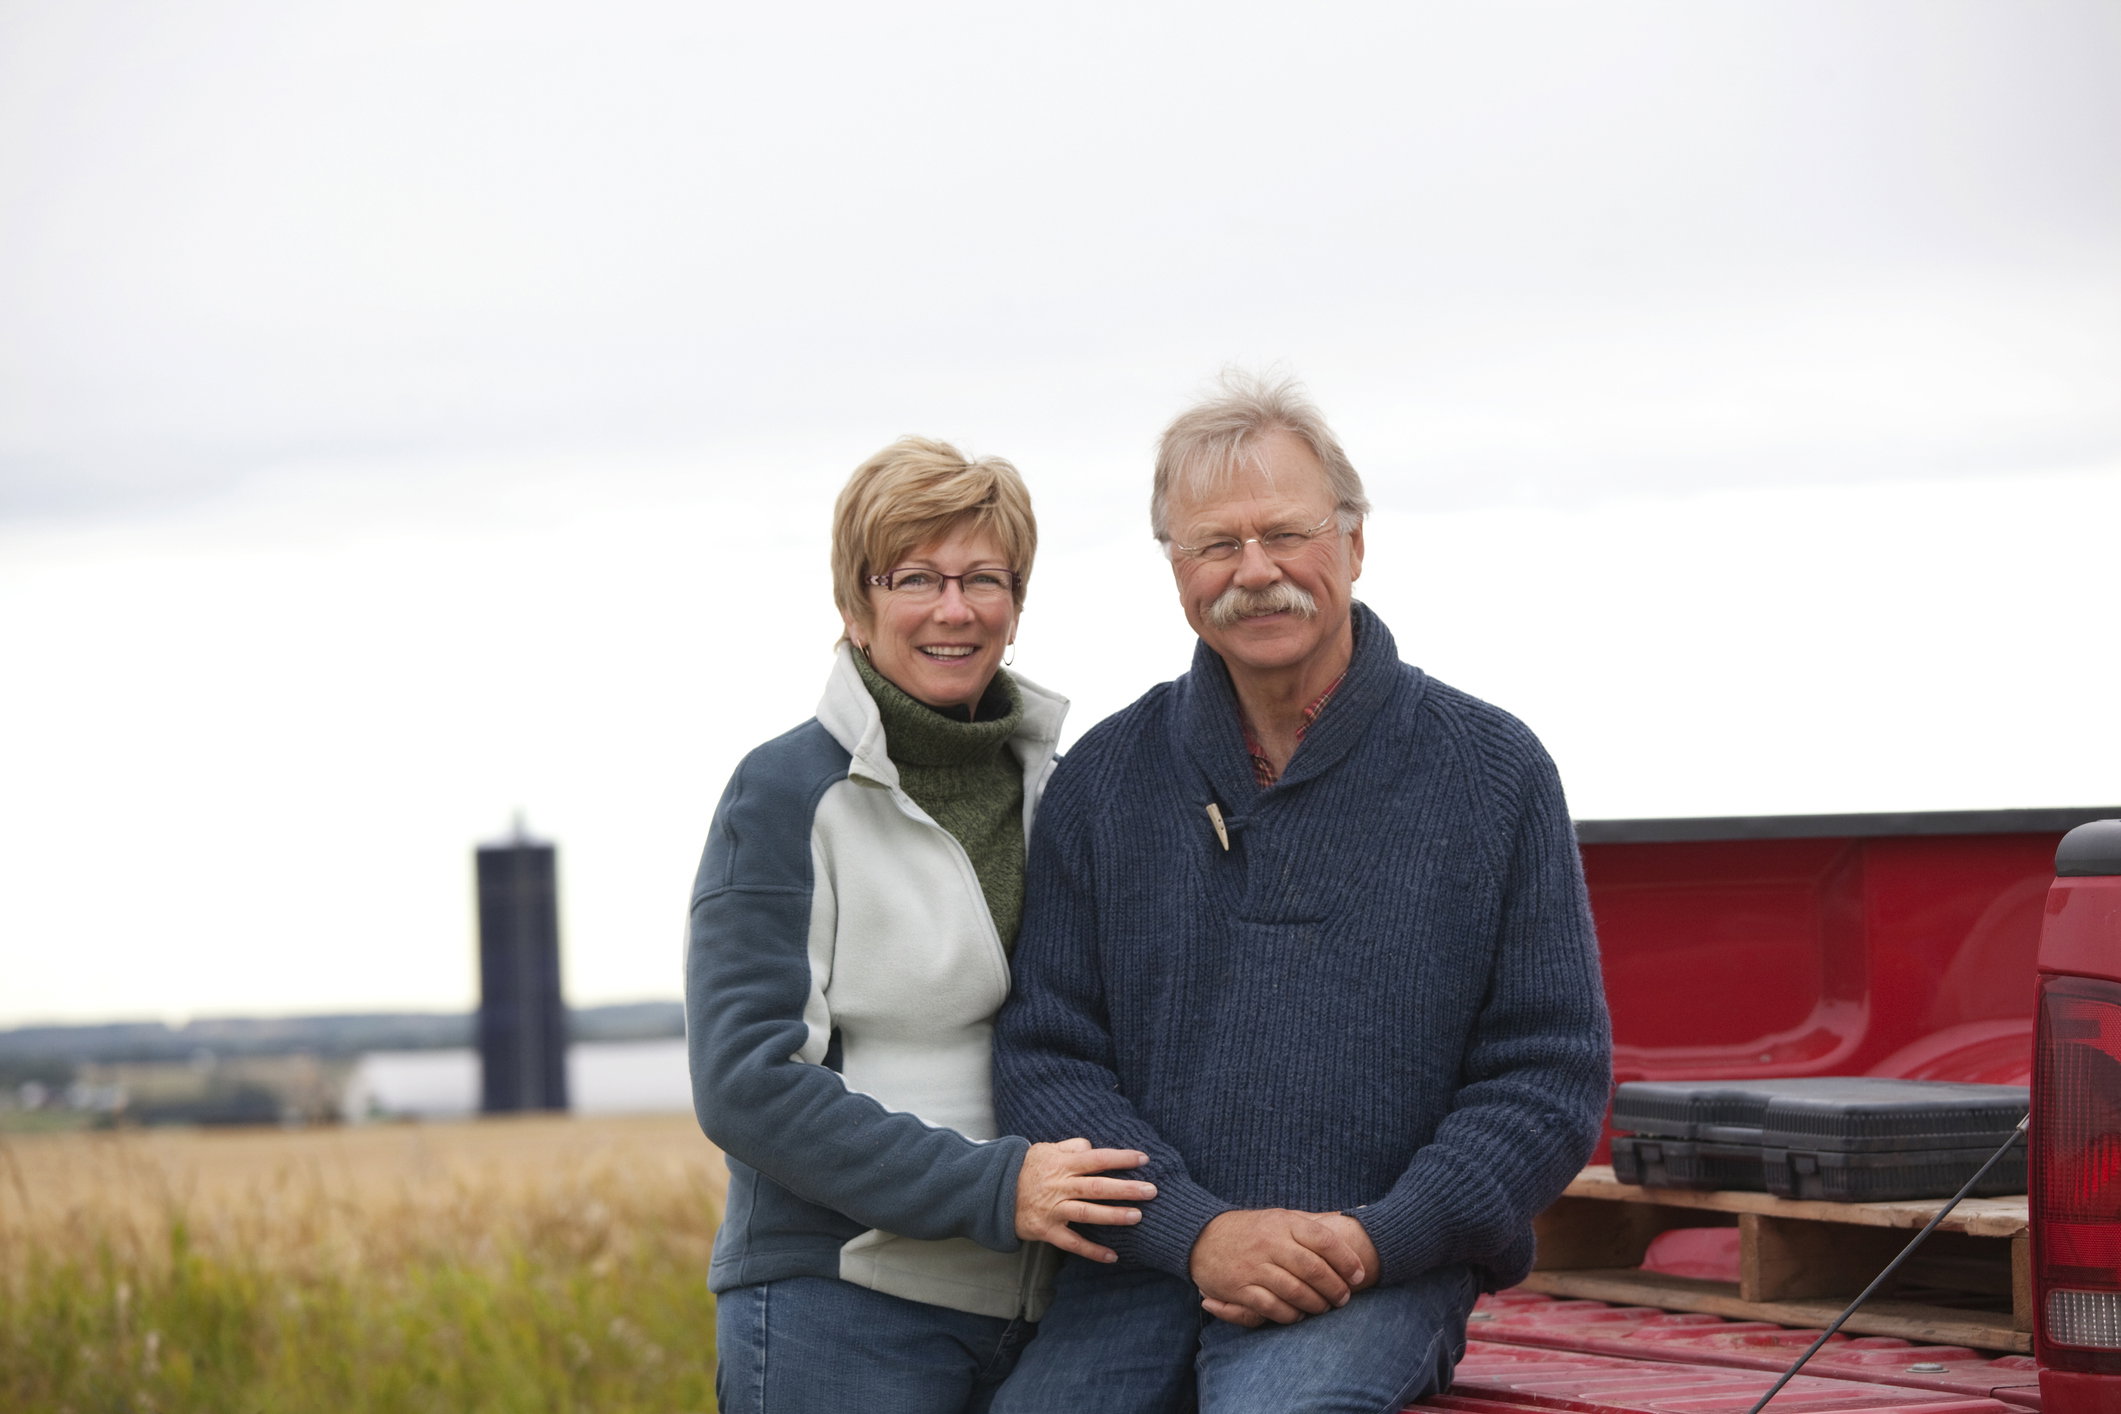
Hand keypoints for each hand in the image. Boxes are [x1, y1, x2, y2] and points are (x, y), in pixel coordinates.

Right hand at [1014, 1138, 1156, 1263]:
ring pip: (1087, 1213)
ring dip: (1113, 1215)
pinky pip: (1072, 1243)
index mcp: (1062, 1164)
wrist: (993, 1191)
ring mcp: (1053, 1210)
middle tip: (1151, 1190)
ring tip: (1137, 1217)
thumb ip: (1071, 1147)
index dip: (1120, 1159)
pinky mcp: (1046, 1230)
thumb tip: (1092, 1147)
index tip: (1143, 1159)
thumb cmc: (1025, 1168)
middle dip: (1126, 1189)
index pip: (1096, 1159)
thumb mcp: (1046, 1150)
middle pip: (1097, 1186)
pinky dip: (1092, 1251)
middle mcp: (1060, 1186)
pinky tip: (1112, 1256)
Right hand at [1188, 1208, 1367, 1326]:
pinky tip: (1298, 1315)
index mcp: (1284, 1223)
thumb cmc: (1251, 1229)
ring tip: (1324, 1308)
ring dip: (1315, 1304)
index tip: (1359, 1275)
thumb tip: (1353, 1216)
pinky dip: (1289, 1314)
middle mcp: (1270, 1243)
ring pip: (1295, 1291)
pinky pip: (1271, 1307)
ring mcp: (1254, 1266)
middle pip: (1313, 1269)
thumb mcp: (1280, 1217)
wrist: (1201, 1237)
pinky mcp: (1239, 1288)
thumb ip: (1313, 1222)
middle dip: (1335, 1288)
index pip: (1323, 1240)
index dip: (1346, 1259)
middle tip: (1344, 1298)